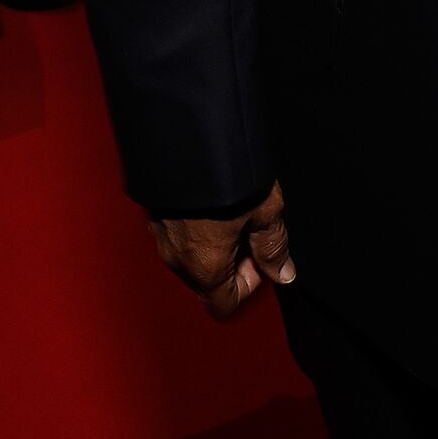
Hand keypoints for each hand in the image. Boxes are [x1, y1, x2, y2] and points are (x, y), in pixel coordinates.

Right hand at [149, 180, 295, 319]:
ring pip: (191, 258)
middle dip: (233, 262)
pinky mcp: (154, 213)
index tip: (260, 256)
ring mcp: (161, 236)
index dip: (249, 286)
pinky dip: (196, 227)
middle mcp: (177, 259)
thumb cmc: (225, 170)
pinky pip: (178, 235)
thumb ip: (273, 245)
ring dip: (214, 243)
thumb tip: (283, 273)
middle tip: (250, 226)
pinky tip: (213, 197)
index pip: (223, 304)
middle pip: (207, 282)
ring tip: (233, 207)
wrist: (183, 133)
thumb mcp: (264, 208)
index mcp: (205, 266)